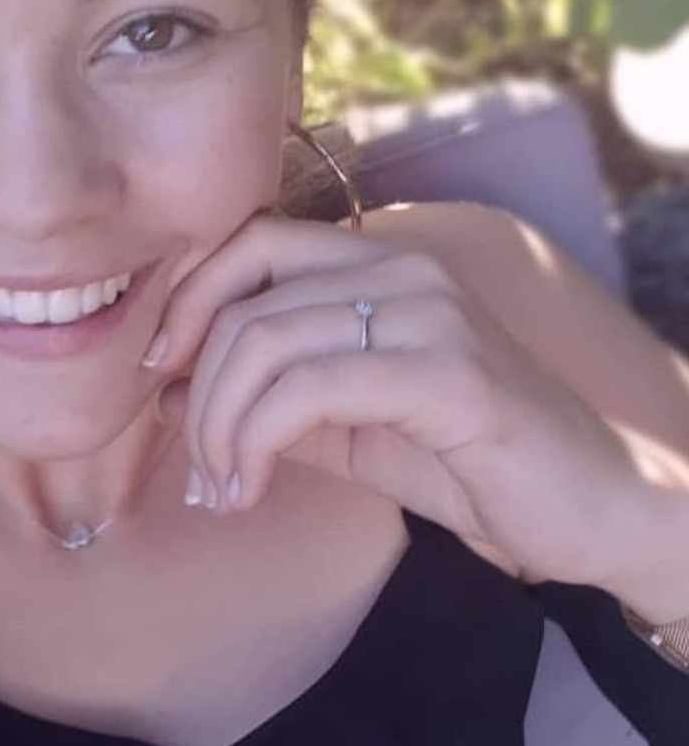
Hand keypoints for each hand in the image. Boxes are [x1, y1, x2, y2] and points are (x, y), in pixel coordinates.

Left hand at [146, 211, 644, 586]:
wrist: (585, 504)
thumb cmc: (462, 458)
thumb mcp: (344, 428)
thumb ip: (265, 402)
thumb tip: (172, 394)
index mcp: (378, 266)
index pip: (253, 241)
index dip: (189, 298)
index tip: (160, 368)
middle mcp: (402, 268)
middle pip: (247, 302)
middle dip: (198, 389)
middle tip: (196, 465)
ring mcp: (429, 313)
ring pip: (266, 343)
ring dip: (220, 427)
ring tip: (222, 488)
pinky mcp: (447, 372)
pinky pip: (309, 390)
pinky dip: (256, 442)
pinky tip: (250, 490)